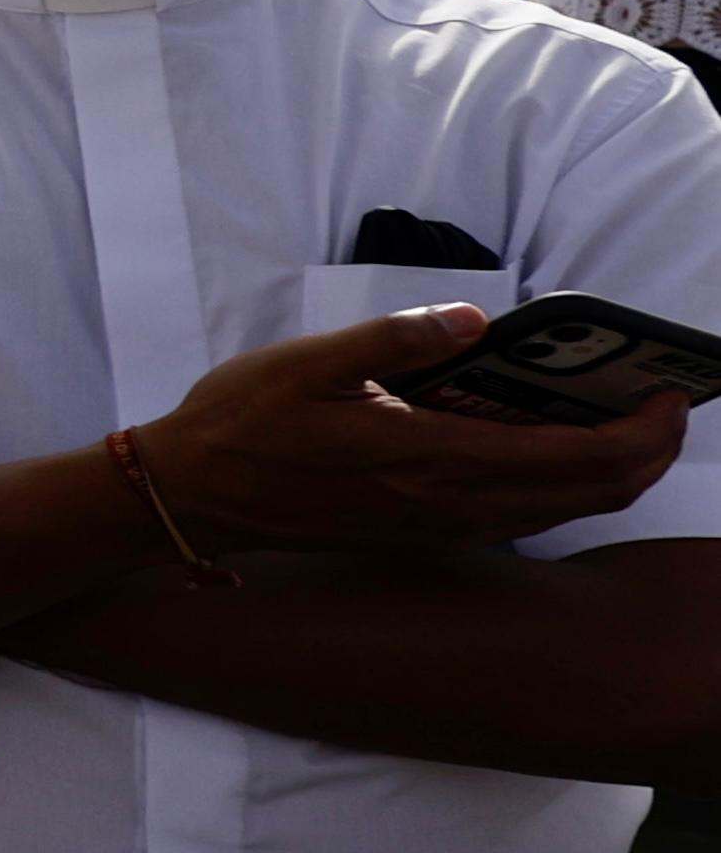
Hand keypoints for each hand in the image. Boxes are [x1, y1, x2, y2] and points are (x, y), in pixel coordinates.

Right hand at [142, 303, 689, 554]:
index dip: (641, 431)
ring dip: (608, 479)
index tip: (668, 394)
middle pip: (587, 494)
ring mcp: (434, 524)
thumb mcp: (309, 363)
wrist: (186, 496)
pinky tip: (551, 461)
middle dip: (645, 455)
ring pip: (559, 514)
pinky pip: (518, 521)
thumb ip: (394, 339)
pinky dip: (560, 494)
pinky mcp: (417, 532)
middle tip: (662, 409)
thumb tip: (472, 320)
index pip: (577, 457)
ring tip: (623, 431)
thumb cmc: (239, 425)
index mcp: (430, 456)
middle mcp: (446, 502)